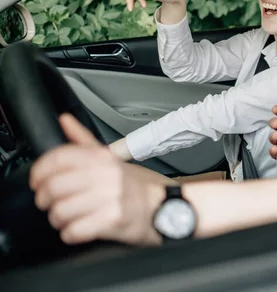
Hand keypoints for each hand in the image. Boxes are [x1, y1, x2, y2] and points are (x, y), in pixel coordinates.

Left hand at [30, 114, 164, 245]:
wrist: (162, 206)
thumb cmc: (135, 185)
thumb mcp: (110, 158)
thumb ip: (83, 141)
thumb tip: (65, 120)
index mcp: (102, 158)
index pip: (58, 158)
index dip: (39, 171)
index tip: (37, 181)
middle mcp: (106, 175)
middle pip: (55, 187)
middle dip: (45, 199)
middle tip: (49, 203)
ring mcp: (110, 197)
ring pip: (61, 211)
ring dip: (58, 219)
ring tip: (65, 218)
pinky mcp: (113, 220)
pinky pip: (75, 230)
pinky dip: (70, 234)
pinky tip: (77, 229)